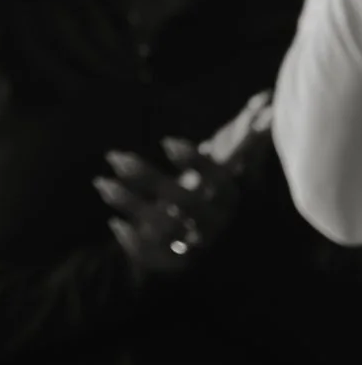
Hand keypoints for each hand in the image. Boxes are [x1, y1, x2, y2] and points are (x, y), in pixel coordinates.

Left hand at [97, 132, 255, 280]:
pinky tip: (115, 224)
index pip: (217, 179)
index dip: (194, 160)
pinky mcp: (181, 265)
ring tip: (101, 182)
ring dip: (130, 204)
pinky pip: (157, 260)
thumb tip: (264, 99)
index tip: (165, 141)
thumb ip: (240, 138)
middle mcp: (217, 222)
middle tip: (114, 156)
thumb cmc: (212, 191)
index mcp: (230, 197)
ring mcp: (198, 246)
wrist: (218, 249)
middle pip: (184, 202)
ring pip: (164, 229)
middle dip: (148, 177)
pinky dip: (135, 245)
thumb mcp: (224, 166)